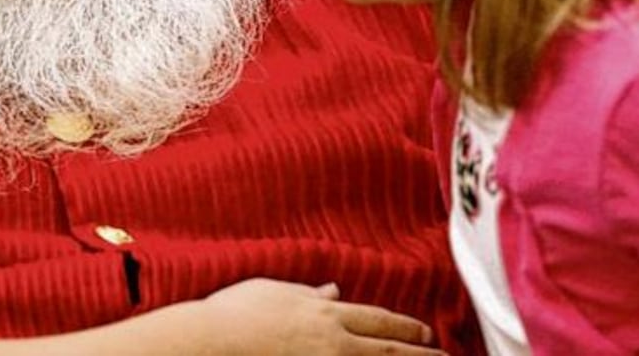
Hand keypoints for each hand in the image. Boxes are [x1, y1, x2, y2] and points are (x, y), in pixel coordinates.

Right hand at [200, 279, 443, 353]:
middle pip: (387, 349)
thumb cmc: (235, 313)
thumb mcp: (274, 291)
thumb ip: (308, 293)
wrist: (210, 340)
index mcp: (325, 313)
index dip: (407, 326)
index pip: (378, 318)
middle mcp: (332, 341)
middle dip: (420, 354)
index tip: (428, 333)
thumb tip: (332, 290)